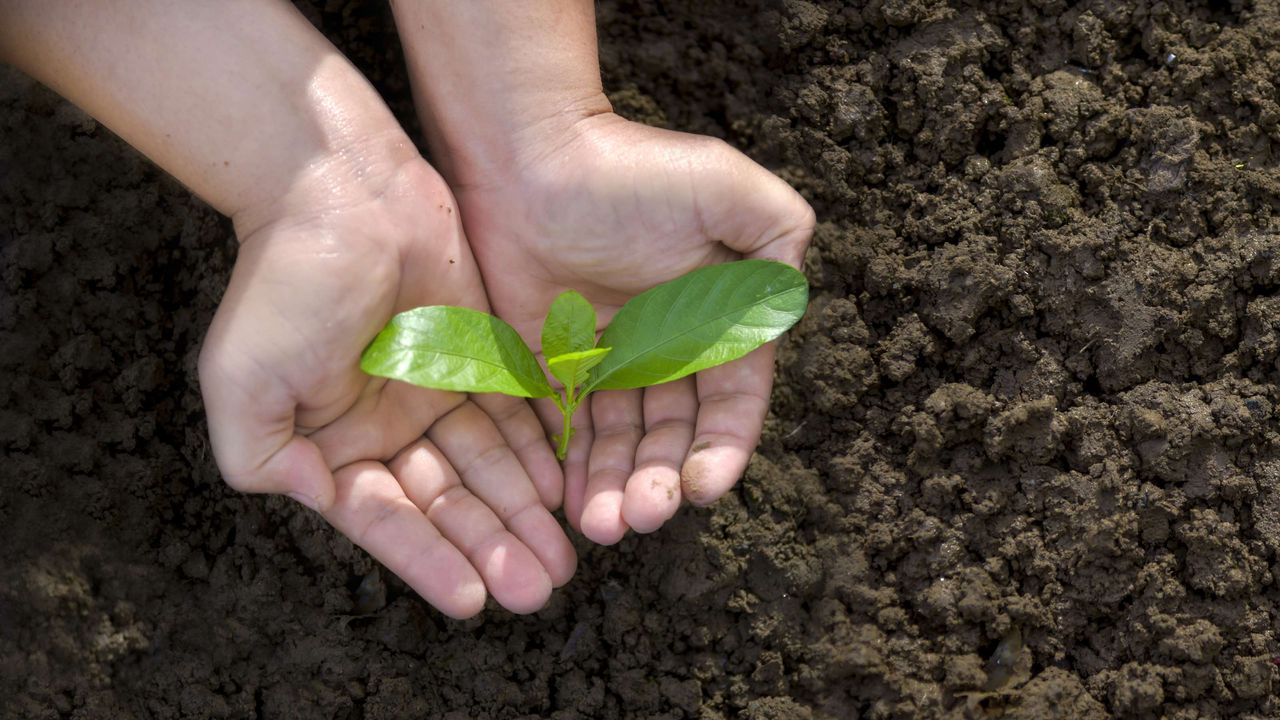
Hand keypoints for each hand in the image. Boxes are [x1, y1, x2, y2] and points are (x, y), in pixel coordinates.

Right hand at [198, 159, 573, 615]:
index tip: (473, 600)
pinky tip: (561, 490)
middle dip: (491, 547)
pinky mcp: (480, 355)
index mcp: (332, 444)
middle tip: (538, 589)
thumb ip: (265, 458)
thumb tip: (320, 502)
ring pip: (488, 467)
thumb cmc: (286, 282)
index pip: (388, 519)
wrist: (342, 188)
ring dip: (522, 513)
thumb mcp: (244, 381)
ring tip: (561, 559)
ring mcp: (436, 391)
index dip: (429, 561)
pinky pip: (515, 415)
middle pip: (449, 502)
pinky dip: (537, 453)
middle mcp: (387, 427)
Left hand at [452, 113, 814, 543]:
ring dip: (615, 488)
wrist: (531, 155)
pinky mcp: (552, 367)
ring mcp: (607, 364)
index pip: (731, 404)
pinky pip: (564, 431)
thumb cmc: (630, 169)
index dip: (722, 449)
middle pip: (672, 437)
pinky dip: (568, 469)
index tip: (706, 485)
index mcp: (714, 323)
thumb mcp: (726, 187)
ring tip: (602, 525)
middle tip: (642, 515)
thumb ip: (779, 235)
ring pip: (618, 445)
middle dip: (661, 482)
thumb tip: (788, 299)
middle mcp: (665, 353)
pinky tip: (567, 503)